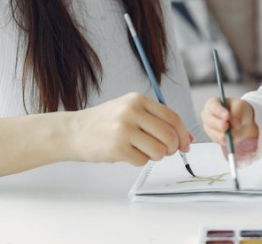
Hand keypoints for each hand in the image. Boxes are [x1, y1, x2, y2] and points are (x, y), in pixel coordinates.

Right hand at [68, 92, 192, 165]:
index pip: (172, 117)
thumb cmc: (106, 122)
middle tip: (167, 152)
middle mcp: (132, 111)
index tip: (186, 144)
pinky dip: (139, 161)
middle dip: (172, 148)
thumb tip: (187, 137)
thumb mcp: (131, 111)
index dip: (183, 133)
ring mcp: (124, 129)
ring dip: (156, 156)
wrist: (74, 131)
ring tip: (144, 151)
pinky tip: (128, 154)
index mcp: (139, 100)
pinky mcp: (116, 148)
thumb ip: (157, 120)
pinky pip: (142, 161)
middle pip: (169, 135)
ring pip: (158, 151)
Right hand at [201, 97, 258, 155]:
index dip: (219, 111)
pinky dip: (223, 140)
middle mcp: (208, 115)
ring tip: (228, 135)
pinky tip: (227, 140)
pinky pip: (217, 140)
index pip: (213, 106)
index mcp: (213, 103)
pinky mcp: (214, 137)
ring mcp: (209, 127)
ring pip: (212, 131)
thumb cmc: (239, 110)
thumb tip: (235, 124)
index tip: (227, 116)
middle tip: (226, 126)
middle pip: (209, 120)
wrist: (242, 122)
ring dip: (220, 134)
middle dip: (218, 124)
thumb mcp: (241, 106)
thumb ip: (237, 112)